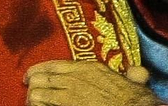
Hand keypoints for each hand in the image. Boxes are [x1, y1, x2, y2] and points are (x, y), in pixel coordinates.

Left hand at [25, 60, 156, 105]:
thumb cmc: (133, 99)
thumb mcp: (134, 82)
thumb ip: (134, 75)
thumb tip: (137, 72)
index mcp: (89, 68)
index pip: (55, 65)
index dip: (39, 70)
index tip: (31, 74)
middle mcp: (74, 79)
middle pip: (42, 78)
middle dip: (34, 85)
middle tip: (30, 90)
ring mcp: (67, 97)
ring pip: (38, 94)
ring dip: (33, 98)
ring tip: (32, 102)